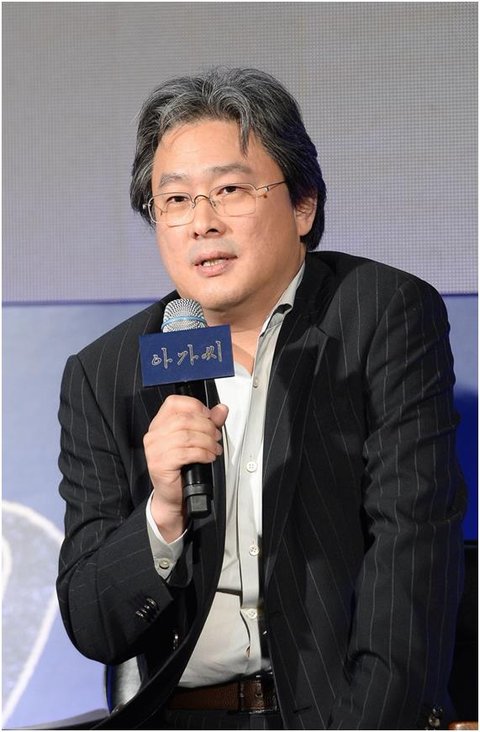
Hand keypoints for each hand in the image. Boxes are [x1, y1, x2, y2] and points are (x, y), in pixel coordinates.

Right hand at [144, 394, 227, 540]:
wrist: (173, 496)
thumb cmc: (182, 468)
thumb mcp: (196, 440)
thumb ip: (208, 423)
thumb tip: (221, 409)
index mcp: (159, 424)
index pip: (174, 403)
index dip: (195, 406)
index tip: (209, 416)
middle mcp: (154, 435)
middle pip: (184, 419)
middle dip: (207, 427)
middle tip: (216, 437)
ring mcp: (154, 450)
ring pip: (186, 436)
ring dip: (207, 441)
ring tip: (214, 448)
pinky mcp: (160, 464)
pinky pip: (186, 453)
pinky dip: (202, 453)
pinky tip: (208, 457)